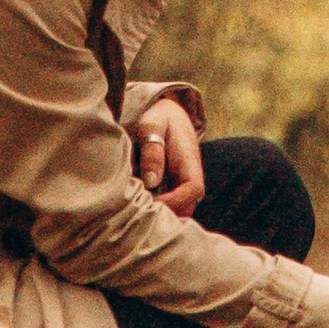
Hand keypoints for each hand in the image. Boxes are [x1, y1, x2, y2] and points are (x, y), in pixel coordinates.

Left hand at [131, 98, 204, 216]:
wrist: (167, 113)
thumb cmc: (158, 117)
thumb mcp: (152, 125)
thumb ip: (152, 152)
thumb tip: (151, 182)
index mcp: (189, 161)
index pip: (192, 190)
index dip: (173, 201)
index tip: (150, 203)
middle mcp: (191, 176)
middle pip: (186, 207)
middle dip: (165, 214)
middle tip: (138, 211)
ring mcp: (183, 184)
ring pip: (178, 210)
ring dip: (160, 213)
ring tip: (136, 209)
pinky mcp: (174, 187)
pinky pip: (170, 205)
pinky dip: (156, 208)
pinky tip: (137, 205)